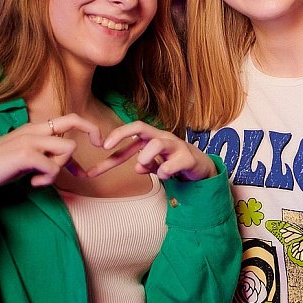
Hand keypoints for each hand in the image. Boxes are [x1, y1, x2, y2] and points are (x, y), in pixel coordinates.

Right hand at [0, 114, 101, 202]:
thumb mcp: (26, 159)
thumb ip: (46, 156)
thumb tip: (72, 166)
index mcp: (33, 128)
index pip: (68, 118)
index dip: (89, 128)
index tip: (99, 142)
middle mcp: (33, 129)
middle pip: (73, 123)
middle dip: (87, 138)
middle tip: (88, 158)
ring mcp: (28, 139)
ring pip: (68, 148)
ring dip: (60, 167)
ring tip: (41, 179)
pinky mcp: (24, 154)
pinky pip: (54, 167)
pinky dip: (48, 180)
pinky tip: (33, 184)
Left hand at [85, 120, 217, 180]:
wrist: (201, 167)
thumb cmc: (175, 161)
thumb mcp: (156, 164)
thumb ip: (144, 165)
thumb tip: (137, 168)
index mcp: (153, 138)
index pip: (133, 131)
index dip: (116, 136)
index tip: (101, 146)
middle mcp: (163, 137)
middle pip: (140, 127)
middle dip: (121, 134)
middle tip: (107, 147)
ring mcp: (176, 146)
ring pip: (157, 143)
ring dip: (145, 156)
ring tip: (143, 164)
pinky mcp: (188, 158)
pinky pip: (174, 163)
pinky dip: (165, 171)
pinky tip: (165, 175)